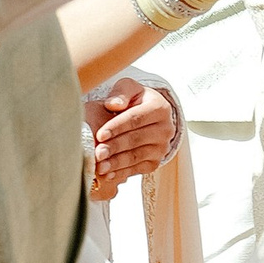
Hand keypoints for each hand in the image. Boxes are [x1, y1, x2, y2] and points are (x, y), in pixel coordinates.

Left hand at [84, 75, 180, 198]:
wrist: (146, 116)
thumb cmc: (134, 100)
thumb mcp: (128, 88)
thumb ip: (121, 92)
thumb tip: (114, 104)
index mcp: (160, 108)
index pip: (136, 118)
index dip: (117, 127)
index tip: (100, 134)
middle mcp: (166, 129)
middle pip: (136, 139)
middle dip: (114, 147)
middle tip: (97, 153)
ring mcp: (162, 147)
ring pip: (136, 156)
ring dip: (117, 163)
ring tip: (100, 166)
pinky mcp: (155, 162)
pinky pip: (137, 168)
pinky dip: (121, 172)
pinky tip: (108, 174)